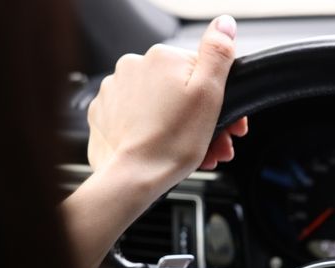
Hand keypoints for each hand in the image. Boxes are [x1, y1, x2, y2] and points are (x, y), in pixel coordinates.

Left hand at [86, 14, 247, 194]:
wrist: (133, 176)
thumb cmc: (172, 142)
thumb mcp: (209, 94)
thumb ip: (218, 53)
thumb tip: (225, 23)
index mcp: (163, 57)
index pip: (203, 72)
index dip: (221, 100)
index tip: (231, 127)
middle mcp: (134, 66)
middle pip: (181, 90)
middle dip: (202, 118)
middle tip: (216, 146)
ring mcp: (115, 89)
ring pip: (160, 106)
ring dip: (180, 127)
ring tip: (193, 154)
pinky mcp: (104, 113)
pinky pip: (137, 118)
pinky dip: (153, 131)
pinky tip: (164, 149)